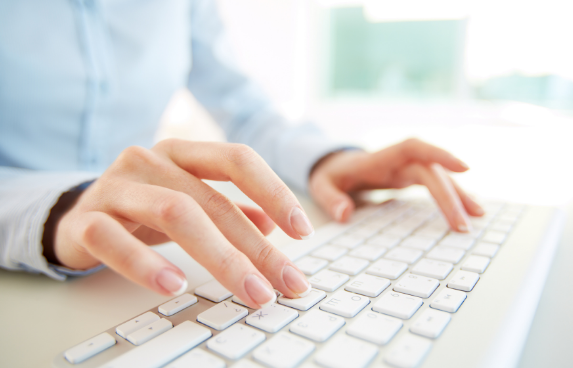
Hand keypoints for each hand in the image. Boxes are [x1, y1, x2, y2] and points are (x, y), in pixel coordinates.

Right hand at [53, 140, 312, 307]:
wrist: (74, 214)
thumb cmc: (142, 207)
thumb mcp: (189, 201)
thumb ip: (229, 209)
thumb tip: (273, 225)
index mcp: (181, 153)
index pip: (237, 160)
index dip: (274, 191)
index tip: (303, 229)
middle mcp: (149, 161)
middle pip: (212, 200)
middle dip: (256, 247)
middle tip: (286, 282)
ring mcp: (115, 187)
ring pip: (174, 213)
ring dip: (219, 257)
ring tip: (249, 291)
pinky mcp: (85, 219)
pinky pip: (113, 239)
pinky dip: (146, 265)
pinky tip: (175, 286)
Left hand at [309, 138, 483, 230]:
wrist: (333, 166)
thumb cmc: (329, 174)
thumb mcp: (321, 185)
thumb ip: (330, 198)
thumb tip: (344, 214)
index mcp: (380, 158)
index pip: (414, 148)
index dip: (439, 154)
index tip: (464, 168)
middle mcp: (398, 161)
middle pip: (431, 171)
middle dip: (450, 196)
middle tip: (463, 225)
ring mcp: (406, 169)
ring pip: (439, 177)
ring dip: (459, 195)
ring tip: (478, 216)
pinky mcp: (410, 178)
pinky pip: (436, 184)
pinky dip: (451, 197)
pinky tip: (467, 211)